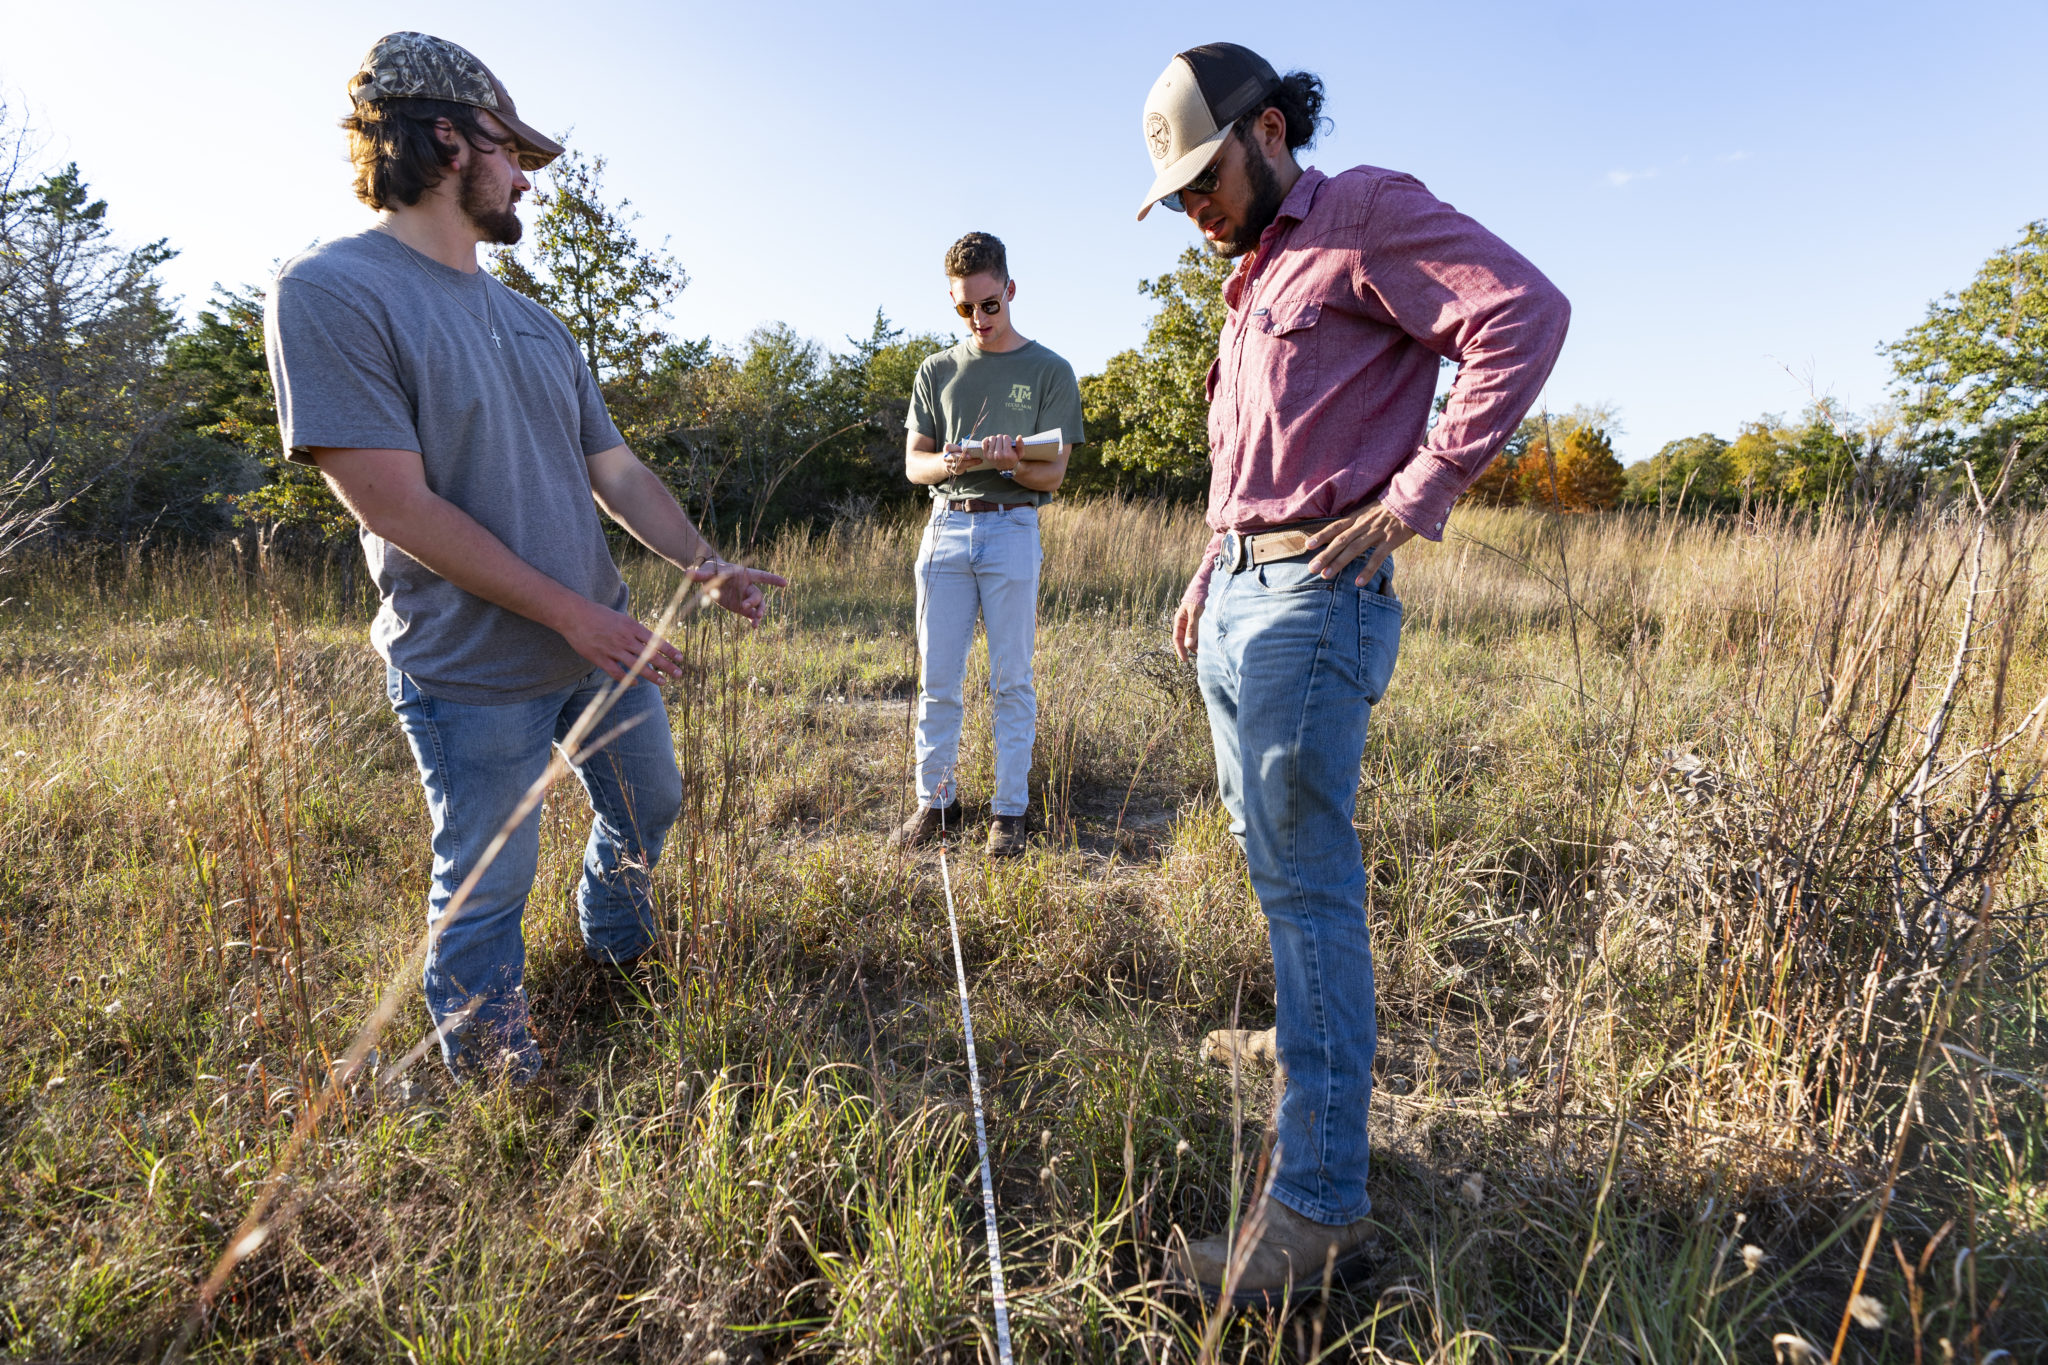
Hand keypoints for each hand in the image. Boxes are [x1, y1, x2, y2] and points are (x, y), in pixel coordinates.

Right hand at [558, 599, 685, 684]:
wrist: (574, 615)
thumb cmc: (599, 615)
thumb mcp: (621, 619)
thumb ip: (635, 632)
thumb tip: (650, 642)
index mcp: (631, 627)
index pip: (655, 640)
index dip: (669, 650)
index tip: (680, 658)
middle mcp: (625, 639)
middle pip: (650, 655)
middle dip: (667, 665)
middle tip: (679, 674)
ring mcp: (612, 649)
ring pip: (636, 666)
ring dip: (652, 675)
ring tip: (663, 682)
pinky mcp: (600, 658)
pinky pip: (616, 672)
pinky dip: (627, 679)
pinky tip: (634, 684)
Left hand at [692, 560, 788, 625]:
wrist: (709, 578)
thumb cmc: (710, 570)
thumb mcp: (705, 573)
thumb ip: (699, 575)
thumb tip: (687, 573)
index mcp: (743, 575)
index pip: (761, 576)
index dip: (772, 579)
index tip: (785, 583)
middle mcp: (747, 586)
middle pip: (757, 595)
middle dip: (754, 602)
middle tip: (747, 608)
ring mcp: (745, 597)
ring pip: (758, 606)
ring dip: (759, 613)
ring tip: (756, 622)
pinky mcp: (740, 607)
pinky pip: (750, 614)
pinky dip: (753, 620)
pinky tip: (754, 628)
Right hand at [942, 442, 983, 476]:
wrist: (950, 462)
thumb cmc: (956, 452)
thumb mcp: (957, 447)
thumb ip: (962, 447)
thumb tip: (973, 446)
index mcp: (947, 448)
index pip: (950, 447)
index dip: (957, 449)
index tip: (964, 449)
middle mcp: (946, 457)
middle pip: (954, 457)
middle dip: (963, 456)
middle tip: (970, 456)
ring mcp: (949, 465)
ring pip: (960, 464)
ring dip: (970, 462)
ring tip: (978, 460)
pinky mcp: (955, 471)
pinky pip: (963, 468)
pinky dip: (971, 465)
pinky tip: (976, 463)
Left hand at [981, 434, 1019, 470]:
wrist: (1006, 468)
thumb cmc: (1013, 459)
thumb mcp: (1020, 453)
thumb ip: (1020, 445)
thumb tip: (1019, 436)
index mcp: (1007, 454)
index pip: (1006, 437)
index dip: (1008, 439)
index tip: (1009, 443)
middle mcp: (998, 455)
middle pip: (999, 437)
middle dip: (1002, 439)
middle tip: (1004, 444)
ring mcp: (991, 455)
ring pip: (992, 438)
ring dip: (996, 439)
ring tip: (998, 443)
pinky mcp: (986, 455)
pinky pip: (984, 442)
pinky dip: (987, 440)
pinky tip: (991, 442)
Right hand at [1173, 600, 1202, 660]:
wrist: (1205, 588)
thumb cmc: (1197, 599)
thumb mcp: (1194, 614)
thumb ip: (1191, 629)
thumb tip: (1188, 645)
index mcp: (1179, 621)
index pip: (1177, 639)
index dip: (1180, 650)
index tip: (1185, 660)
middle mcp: (1184, 623)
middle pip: (1185, 640)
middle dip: (1190, 648)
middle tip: (1199, 654)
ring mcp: (1192, 623)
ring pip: (1192, 637)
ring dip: (1197, 644)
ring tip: (1205, 649)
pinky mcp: (1199, 622)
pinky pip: (1199, 633)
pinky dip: (1202, 638)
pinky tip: (1207, 642)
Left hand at [1304, 501, 1417, 585]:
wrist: (1415, 498)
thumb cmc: (1393, 507)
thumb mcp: (1372, 510)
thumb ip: (1360, 521)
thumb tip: (1347, 532)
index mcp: (1359, 517)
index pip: (1336, 526)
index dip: (1321, 535)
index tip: (1307, 546)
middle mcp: (1364, 524)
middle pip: (1340, 540)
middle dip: (1325, 555)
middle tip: (1311, 568)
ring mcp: (1377, 532)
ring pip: (1354, 549)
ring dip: (1338, 563)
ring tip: (1326, 575)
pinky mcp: (1391, 540)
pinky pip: (1377, 557)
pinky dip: (1367, 570)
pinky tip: (1358, 582)